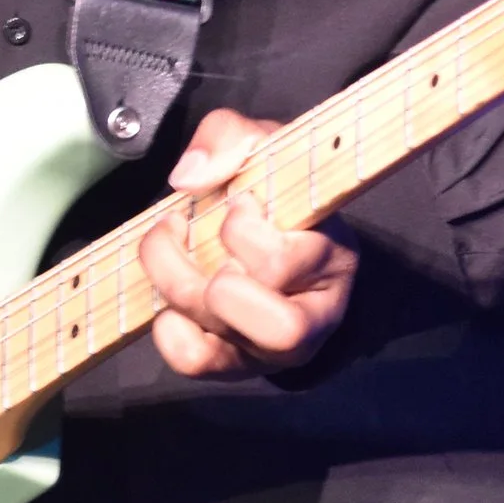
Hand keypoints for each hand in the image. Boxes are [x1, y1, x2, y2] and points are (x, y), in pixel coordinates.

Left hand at [142, 108, 358, 380]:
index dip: (243, 230)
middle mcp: (313, 318)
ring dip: (180, 287)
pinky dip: (170, 328)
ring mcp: (271, 350)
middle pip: (276, 325)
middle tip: (196, 232)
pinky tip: (172, 297)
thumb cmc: (272, 192)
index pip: (284, 263)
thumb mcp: (262, 148)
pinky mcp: (233, 365)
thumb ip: (229, 137)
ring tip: (172, 248)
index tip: (238, 200)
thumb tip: (189, 177)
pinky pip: (195, 361)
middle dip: (219, 279)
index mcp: (333, 260)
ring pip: (224, 341)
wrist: (262, 228)